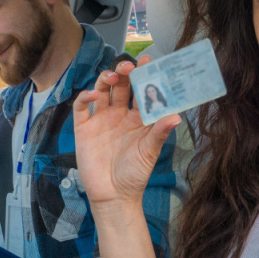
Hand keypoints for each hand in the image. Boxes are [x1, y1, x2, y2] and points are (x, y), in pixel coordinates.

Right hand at [73, 56, 179, 207]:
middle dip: (125, 72)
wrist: (113, 196)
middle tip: (129, 66)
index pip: (141, 90)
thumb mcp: (149, 152)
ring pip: (102, 90)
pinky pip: (81, 108)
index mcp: (138, 117)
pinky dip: (85, 97)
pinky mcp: (84, 128)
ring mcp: (101, 120)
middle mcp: (119, 114)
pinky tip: (93, 95)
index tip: (149, 61)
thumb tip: (176, 116)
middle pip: (121, 86)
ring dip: (105, 79)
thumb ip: (159, 132)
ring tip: (112, 76)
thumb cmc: (135, 175)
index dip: (144, 75)